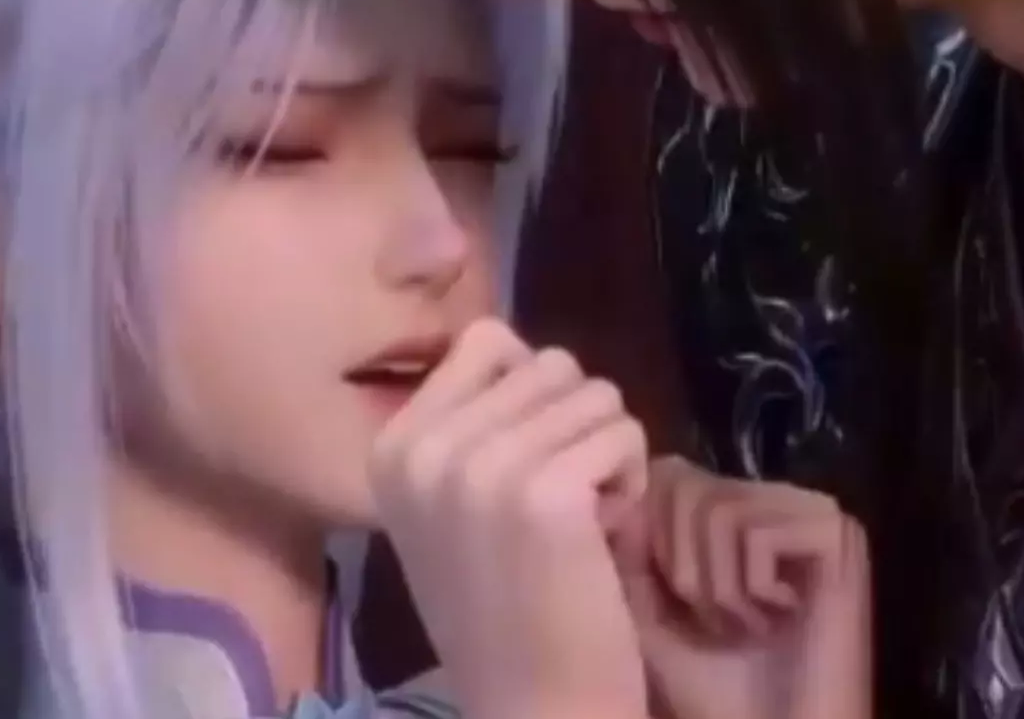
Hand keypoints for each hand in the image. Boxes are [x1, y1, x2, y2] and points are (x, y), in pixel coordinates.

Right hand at [369, 318, 651, 718]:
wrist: (531, 706)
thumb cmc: (504, 608)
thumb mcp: (452, 504)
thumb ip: (474, 422)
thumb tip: (520, 345)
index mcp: (393, 446)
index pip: (485, 340)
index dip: (531, 392)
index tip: (527, 462)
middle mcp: (426, 448)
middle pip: (549, 362)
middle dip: (573, 425)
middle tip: (557, 504)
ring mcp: (482, 466)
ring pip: (594, 391)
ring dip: (604, 451)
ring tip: (579, 522)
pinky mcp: (548, 491)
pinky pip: (623, 432)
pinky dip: (630, 480)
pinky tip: (601, 538)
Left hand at [617, 457, 871, 718]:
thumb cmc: (718, 695)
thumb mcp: (652, 619)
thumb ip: (630, 555)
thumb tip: (623, 496)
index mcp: (737, 510)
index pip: (668, 475)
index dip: (650, 538)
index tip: (678, 605)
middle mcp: (777, 498)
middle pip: (687, 487)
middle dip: (684, 569)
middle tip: (718, 625)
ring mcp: (813, 511)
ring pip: (719, 509)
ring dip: (720, 589)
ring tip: (747, 629)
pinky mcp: (840, 534)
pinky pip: (759, 533)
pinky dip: (754, 591)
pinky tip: (782, 624)